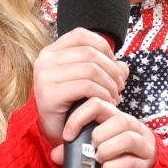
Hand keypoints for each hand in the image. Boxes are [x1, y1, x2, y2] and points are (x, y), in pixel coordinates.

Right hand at [32, 28, 128, 145]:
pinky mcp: (49, 94)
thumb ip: (106, 70)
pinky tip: (107, 103)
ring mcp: (44, 77)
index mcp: (50, 52)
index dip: (103, 47)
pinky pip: (86, 86)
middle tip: (120, 86)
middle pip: (89, 53)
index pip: (81, 35)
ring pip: (90, 69)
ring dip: (109, 84)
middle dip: (111, 69)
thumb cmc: (72, 105)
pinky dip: (102, 94)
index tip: (113, 65)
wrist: (56, 132)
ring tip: (114, 96)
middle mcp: (44, 61)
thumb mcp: (88, 82)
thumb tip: (123, 65)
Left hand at [51, 97, 156, 167]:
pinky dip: (113, 167)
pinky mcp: (145, 165)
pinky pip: (130, 163)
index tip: (68, 135)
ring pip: (128, 139)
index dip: (81, 117)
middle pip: (120, 120)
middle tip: (91, 148)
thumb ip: (76, 149)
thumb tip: (56, 154)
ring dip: (107, 150)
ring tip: (98, 158)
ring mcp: (143, 146)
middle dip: (99, 135)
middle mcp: (134, 127)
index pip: (99, 104)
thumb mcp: (95, 147)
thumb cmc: (115, 155)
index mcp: (117, 118)